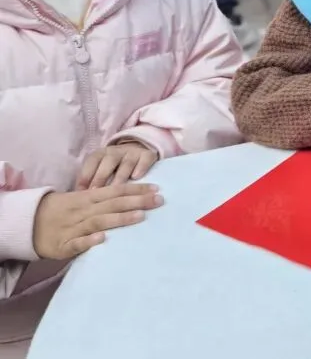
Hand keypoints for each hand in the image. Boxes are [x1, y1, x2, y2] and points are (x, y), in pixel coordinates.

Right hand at [32, 184, 162, 259]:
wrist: (28, 224)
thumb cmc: (62, 211)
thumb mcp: (81, 200)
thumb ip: (103, 199)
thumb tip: (132, 195)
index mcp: (88, 198)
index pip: (116, 191)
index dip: (136, 188)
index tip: (157, 188)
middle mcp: (83, 210)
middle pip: (113, 204)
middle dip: (137, 201)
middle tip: (159, 200)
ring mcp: (74, 227)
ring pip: (99, 221)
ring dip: (120, 218)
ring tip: (140, 216)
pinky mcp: (64, 245)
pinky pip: (77, 243)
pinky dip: (89, 241)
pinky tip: (103, 239)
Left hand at [77, 142, 158, 189]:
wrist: (137, 150)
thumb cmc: (113, 168)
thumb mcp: (100, 170)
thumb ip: (90, 181)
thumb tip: (76, 198)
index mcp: (101, 154)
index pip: (92, 162)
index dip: (86, 176)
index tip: (81, 192)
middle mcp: (116, 151)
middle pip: (108, 162)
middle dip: (101, 177)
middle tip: (97, 193)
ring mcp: (133, 152)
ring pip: (125, 163)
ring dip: (120, 176)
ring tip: (116, 190)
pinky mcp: (148, 154)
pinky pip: (145, 159)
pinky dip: (140, 167)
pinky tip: (136, 177)